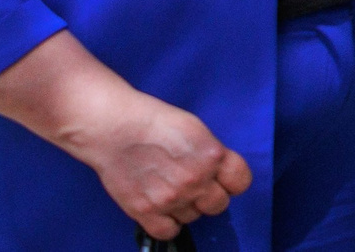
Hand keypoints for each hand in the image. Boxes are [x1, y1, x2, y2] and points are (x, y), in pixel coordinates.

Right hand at [74, 88, 252, 240]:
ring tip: (171, 189)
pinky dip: (167, 224)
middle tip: (195, 185)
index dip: (232, 181)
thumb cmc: (154, 122)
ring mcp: (171, 198)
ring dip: (186, 208)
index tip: (223, 180)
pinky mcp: (145, 211)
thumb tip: (221, 171)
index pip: (241, 182)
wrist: (114, 128)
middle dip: (210, 196)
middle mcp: (196, 180)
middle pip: (219, 205)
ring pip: (193, 217)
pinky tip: (162, 209)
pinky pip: (168, 232)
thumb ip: (214, 154)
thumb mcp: (198, 130)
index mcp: (213, 156)